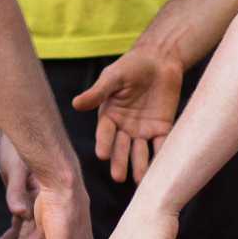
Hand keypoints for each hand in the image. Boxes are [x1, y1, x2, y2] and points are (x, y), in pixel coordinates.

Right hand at [73, 46, 182, 181]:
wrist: (160, 59)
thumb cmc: (132, 65)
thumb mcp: (113, 77)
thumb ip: (98, 92)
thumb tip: (75, 104)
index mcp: (109, 116)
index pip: (105, 133)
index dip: (104, 143)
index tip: (102, 155)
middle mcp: (124, 127)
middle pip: (121, 148)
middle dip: (119, 161)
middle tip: (118, 176)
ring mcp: (143, 130)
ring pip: (140, 152)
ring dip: (139, 165)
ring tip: (139, 179)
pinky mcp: (162, 128)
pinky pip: (161, 144)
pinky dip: (161, 155)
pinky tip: (161, 166)